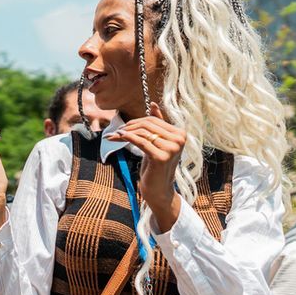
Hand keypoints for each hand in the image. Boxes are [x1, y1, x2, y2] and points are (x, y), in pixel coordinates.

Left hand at [106, 114, 185, 228]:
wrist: (159, 190)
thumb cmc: (156, 166)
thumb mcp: (158, 143)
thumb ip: (158, 124)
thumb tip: (153, 104)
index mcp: (180, 134)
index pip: (154, 120)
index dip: (136, 122)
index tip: (123, 127)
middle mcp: (179, 140)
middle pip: (148, 124)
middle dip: (130, 126)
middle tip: (117, 131)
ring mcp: (172, 148)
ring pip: (143, 132)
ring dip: (126, 133)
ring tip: (115, 136)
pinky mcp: (161, 157)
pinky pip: (141, 142)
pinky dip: (127, 138)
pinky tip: (118, 138)